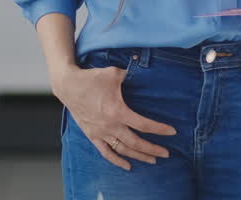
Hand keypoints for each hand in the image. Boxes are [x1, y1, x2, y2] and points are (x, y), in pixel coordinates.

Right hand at [52, 65, 175, 170]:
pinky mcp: (92, 135)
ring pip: (123, 150)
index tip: (172, 132)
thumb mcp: (114, 73)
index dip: (159, 129)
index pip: (143, 124)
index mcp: (117, 111)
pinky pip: (106, 152)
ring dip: (139, 156)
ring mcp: (100, 132)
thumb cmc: (92, 78)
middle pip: (135, 143)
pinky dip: (117, 161)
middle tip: (166, 153)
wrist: (68, 85)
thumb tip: (144, 73)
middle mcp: (109, 126)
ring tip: (153, 160)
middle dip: (152, 149)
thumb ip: (131, 76)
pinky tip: (128, 166)